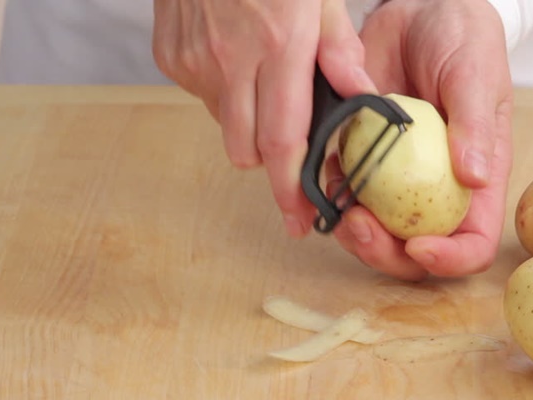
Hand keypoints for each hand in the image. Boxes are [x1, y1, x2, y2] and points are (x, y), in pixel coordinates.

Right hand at [152, 0, 376, 236]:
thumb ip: (339, 46)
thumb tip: (362, 92)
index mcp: (278, 47)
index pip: (284, 141)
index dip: (292, 190)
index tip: (301, 221)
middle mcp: (231, 62)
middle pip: (247, 152)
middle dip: (270, 162)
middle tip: (290, 151)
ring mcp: (194, 61)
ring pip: (224, 128)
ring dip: (247, 123)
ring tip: (263, 81)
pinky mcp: (170, 56)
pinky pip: (202, 98)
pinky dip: (223, 93)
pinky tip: (234, 58)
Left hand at [330, 0, 513, 280]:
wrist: (419, 8)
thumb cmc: (462, 39)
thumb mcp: (475, 74)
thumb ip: (474, 125)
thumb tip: (474, 178)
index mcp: (475, 180)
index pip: (473, 242)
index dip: (449, 259)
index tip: (418, 245)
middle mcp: (434, 188)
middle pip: (414, 251)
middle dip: (385, 253)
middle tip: (360, 225)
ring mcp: (396, 178)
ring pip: (374, 231)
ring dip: (352, 233)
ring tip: (338, 207)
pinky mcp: (364, 158)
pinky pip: (344, 194)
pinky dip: (330, 198)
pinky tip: (322, 176)